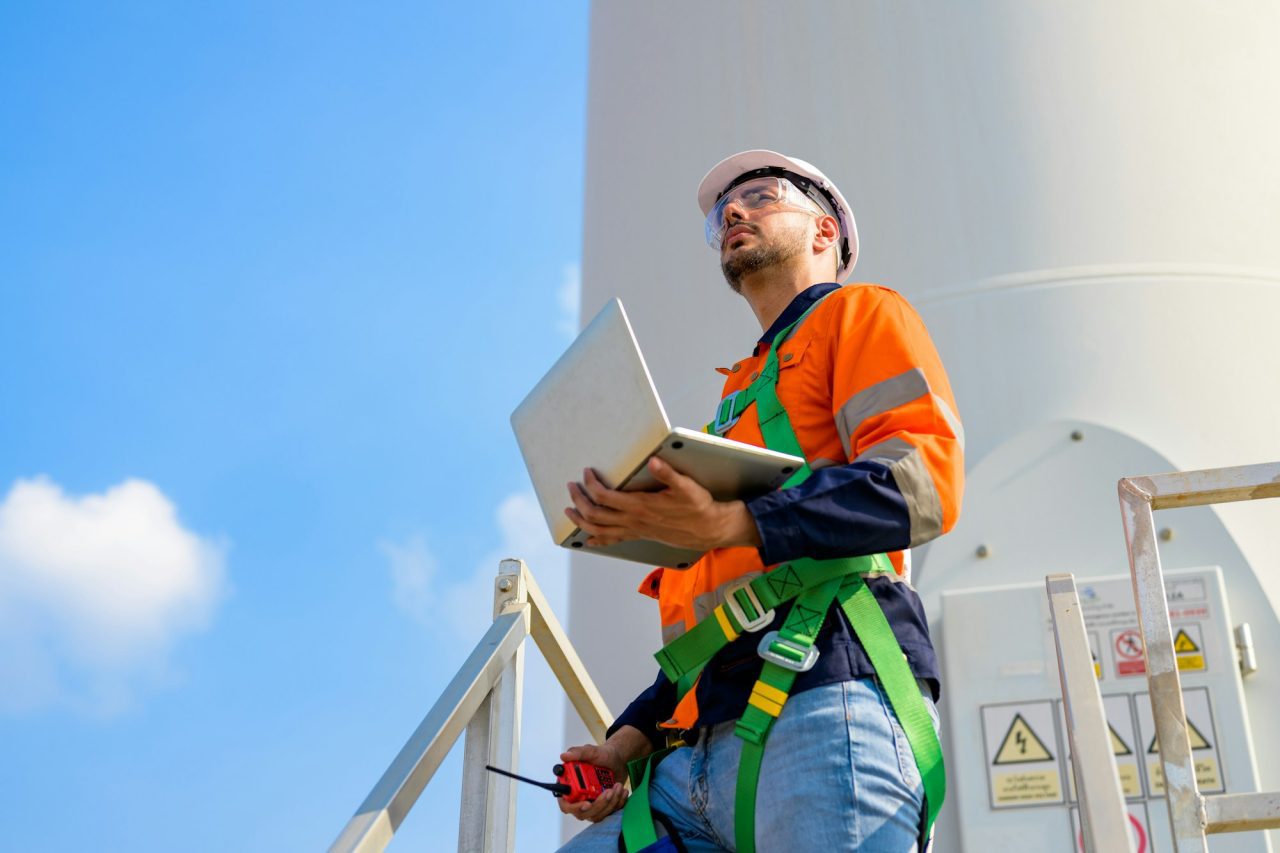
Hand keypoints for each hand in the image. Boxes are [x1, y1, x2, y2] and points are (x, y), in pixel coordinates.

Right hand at [557, 727, 651, 821]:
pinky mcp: (603, 807)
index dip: (574, 807)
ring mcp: (591, 804)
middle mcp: (579, 798)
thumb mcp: (591, 751)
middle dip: (598, 804)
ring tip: (618, 786)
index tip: (587, 803)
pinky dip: (618, 803)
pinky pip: (609, 813)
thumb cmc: (602, 755)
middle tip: (609, 791)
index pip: (566, 804)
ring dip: (610, 803)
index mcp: (570, 786)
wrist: (617, 760)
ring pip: (598, 814)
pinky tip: (622, 791)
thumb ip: (577, 753)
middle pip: (583, 813)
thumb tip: (564, 756)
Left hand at [565, 457, 762, 550]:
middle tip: (571, 487)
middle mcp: (633, 520)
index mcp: (640, 506)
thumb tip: (653, 460)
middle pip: (595, 514)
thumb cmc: (697, 507)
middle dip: (578, 500)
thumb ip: (668, 473)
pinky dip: (597, 540)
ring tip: (569, 511)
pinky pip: (612, 541)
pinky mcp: (639, 535)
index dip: (591, 484)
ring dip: (581, 520)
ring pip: (598, 530)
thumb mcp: (686, 486)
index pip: (604, 496)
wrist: (708, 528)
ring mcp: (634, 530)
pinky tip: (588, 539)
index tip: (586, 472)